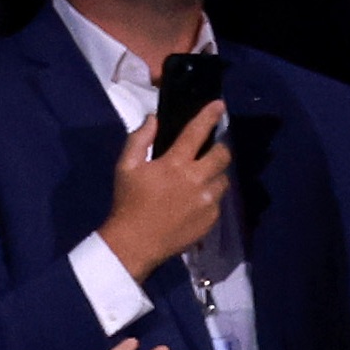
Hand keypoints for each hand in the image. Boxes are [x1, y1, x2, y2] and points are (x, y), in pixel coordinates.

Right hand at [98, 106, 232, 277]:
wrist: (136, 243)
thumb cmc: (128, 202)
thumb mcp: (126, 166)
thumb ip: (140, 139)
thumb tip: (154, 119)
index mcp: (175, 164)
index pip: (197, 132)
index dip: (210, 116)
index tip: (220, 105)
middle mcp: (197, 180)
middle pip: (223, 155)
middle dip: (219, 149)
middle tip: (209, 151)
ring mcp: (207, 202)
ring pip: (224, 179)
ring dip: (215, 175)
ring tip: (201, 179)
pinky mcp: (211, 220)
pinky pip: (219, 201)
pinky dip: (211, 197)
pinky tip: (195, 201)